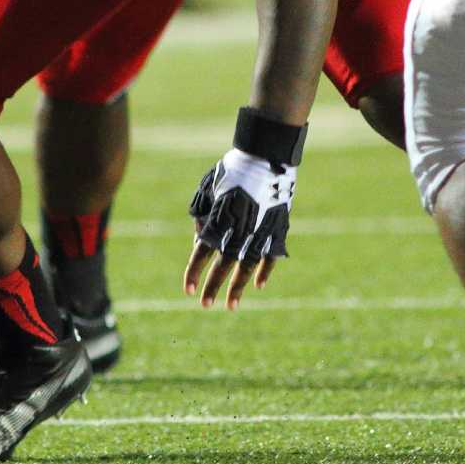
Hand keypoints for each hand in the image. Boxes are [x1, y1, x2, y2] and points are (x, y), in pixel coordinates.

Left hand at [184, 149, 294, 309]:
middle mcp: (238, 230)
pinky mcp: (277, 230)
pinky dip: (265, 271)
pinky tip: (258, 286)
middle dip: (212, 287)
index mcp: (219, 220)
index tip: (187, 290)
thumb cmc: (232, 170)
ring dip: (237, 288)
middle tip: (204, 305)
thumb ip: (202, 215)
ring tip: (230, 306)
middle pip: (222, 266)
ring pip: (246, 268)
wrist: (266, 157)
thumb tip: (200, 238)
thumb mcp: (208, 189)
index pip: (201, 253)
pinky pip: (270, 256)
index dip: (193, 272)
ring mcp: (259, 232)